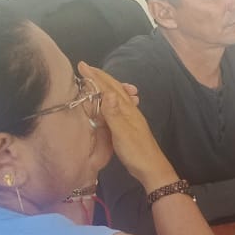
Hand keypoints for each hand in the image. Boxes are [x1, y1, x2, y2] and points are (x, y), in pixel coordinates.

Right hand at [80, 62, 176, 190]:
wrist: (152, 169)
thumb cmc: (137, 152)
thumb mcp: (122, 133)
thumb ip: (114, 114)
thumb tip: (108, 92)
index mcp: (127, 109)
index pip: (109, 88)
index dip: (96, 77)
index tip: (82, 65)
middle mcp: (130, 110)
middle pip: (115, 88)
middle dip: (100, 77)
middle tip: (86, 68)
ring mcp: (131, 118)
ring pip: (117, 96)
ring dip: (106, 86)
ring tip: (97, 80)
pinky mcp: (129, 126)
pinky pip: (118, 106)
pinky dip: (111, 99)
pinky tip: (111, 102)